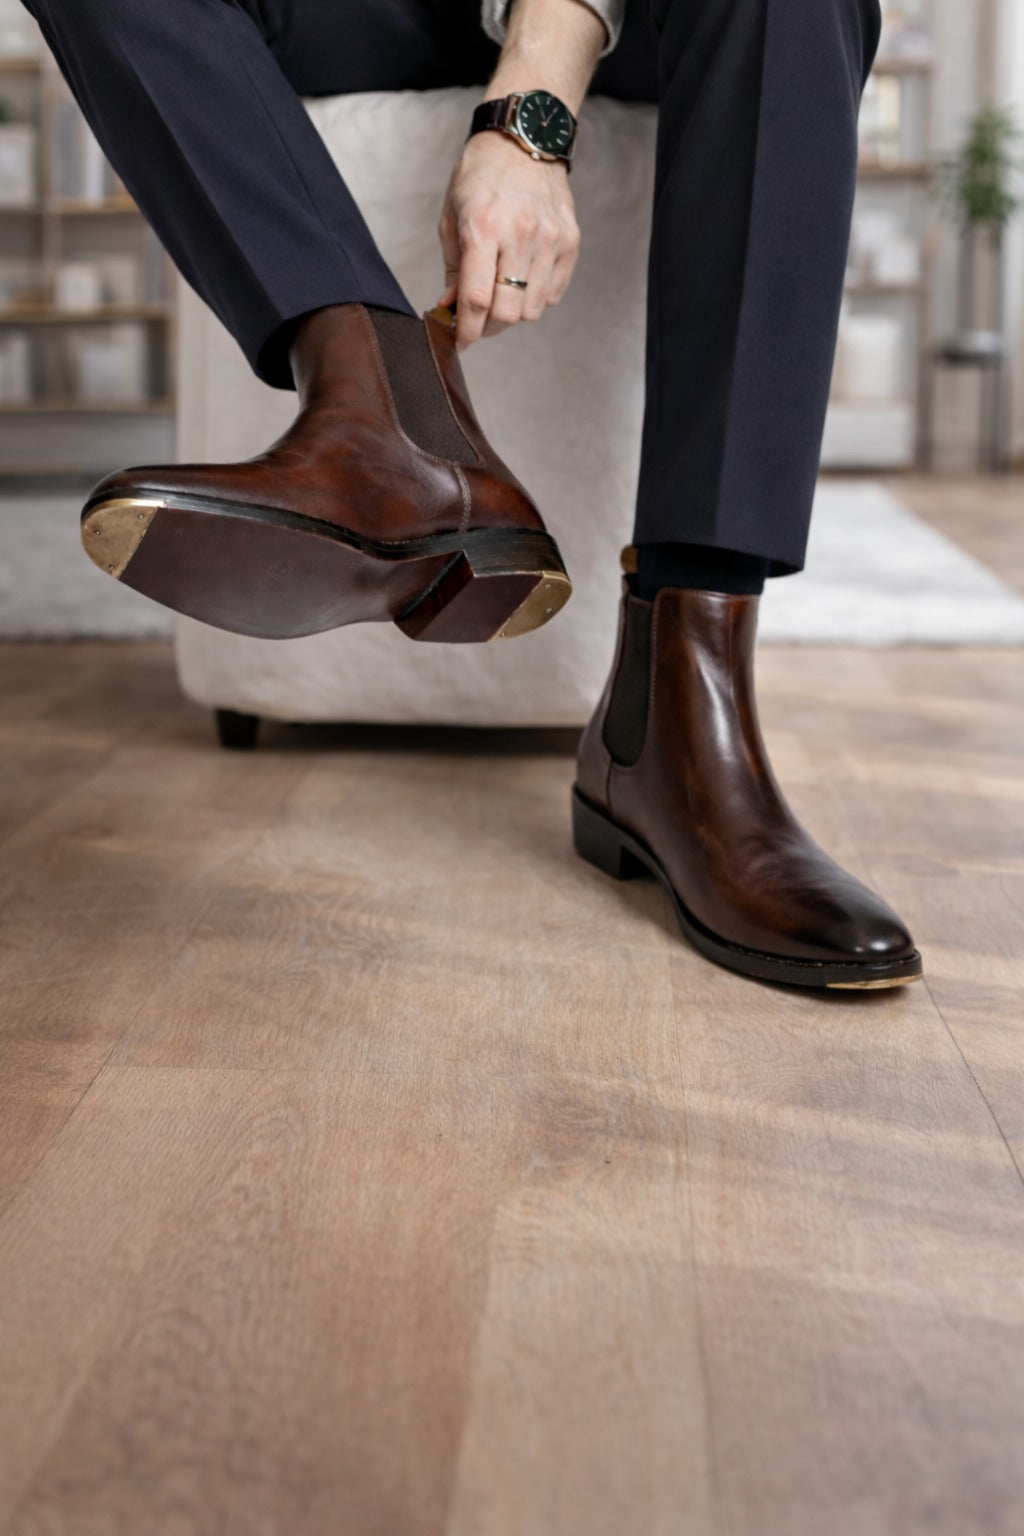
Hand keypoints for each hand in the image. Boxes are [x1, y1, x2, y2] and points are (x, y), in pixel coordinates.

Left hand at [435, 129, 581, 351]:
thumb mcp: (452, 217)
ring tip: (501, 295)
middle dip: (488, 327)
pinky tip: (522, 280)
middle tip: (478, 321)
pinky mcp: (570, 242)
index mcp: (483, 227)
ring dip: (513, 313)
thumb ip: (452, 268)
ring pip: (532, 310)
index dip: (467, 330)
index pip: (477, 300)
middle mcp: (520, 234)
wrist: (523, 139)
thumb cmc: (481, 176)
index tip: (459, 341)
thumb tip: (450, 309)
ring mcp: (550, 239)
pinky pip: (552, 294)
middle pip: (508, 313)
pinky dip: (535, 298)